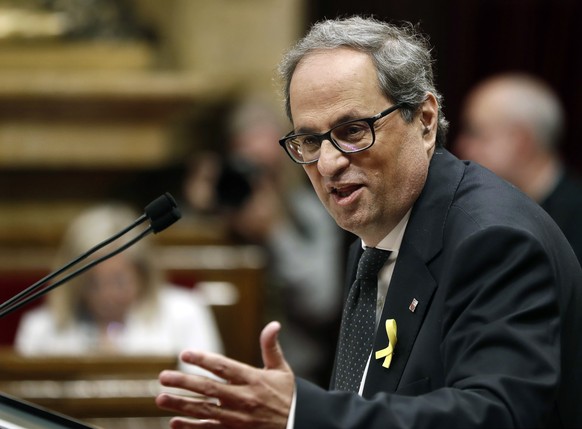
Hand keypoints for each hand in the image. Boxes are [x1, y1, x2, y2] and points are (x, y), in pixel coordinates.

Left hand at [156, 321, 293, 428]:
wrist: (300, 425)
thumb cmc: (289, 395)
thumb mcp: (282, 369)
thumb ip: (271, 346)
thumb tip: (274, 324)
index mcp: (253, 379)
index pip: (224, 367)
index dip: (203, 360)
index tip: (184, 354)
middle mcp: (244, 398)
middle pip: (209, 389)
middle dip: (184, 382)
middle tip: (163, 377)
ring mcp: (238, 418)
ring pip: (205, 410)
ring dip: (181, 405)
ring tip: (161, 398)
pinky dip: (191, 427)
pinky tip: (174, 423)